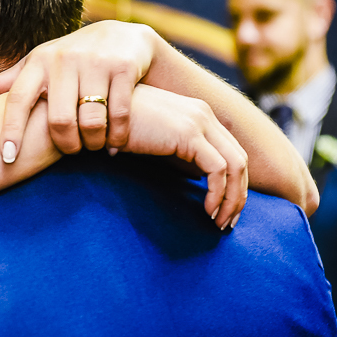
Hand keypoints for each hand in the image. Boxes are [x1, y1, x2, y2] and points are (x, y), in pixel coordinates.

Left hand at [0, 20, 161, 157]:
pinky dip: (118, 137)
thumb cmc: (69, 59)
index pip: (17, 100)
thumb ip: (1, 86)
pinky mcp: (123, 68)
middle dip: (66, 145)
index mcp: (38, 63)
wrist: (122, 36)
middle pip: (58, 119)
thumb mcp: (35, 66)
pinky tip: (114, 146)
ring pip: (91, 121)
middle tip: (72, 152)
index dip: (11, 131)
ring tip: (93, 148)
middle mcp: (64, 60)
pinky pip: (120, 115)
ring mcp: (95, 63)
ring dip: (93, 143)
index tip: (7, 159)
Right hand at [124, 85, 247, 228]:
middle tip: (227, 223)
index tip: (223, 210)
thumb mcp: (154, 137)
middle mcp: (204, 114)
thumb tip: (192, 176)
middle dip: (238, 195)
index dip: (233, 183)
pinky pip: (217, 170)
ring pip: (234, 166)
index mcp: (198, 114)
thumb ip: (175, 149)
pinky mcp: (188, 133)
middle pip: (239, 159)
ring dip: (231, 199)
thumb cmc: (117, 128)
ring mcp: (198, 121)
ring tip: (218, 222)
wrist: (97, 113)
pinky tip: (206, 210)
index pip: (230, 151)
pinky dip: (218, 194)